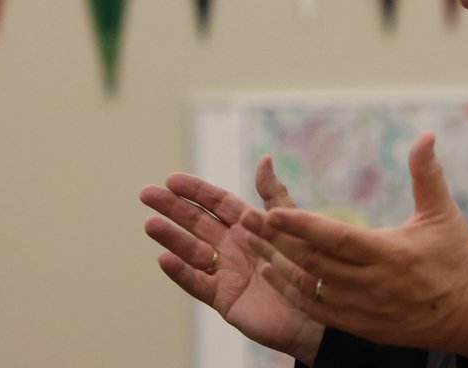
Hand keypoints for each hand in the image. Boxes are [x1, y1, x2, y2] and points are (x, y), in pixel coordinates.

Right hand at [140, 158, 324, 363]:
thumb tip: (265, 158)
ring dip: (171, 237)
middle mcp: (233, 246)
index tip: (171, 179)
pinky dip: (181, 272)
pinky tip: (164, 258)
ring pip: (192, 251)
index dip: (195, 191)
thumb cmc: (309, 266)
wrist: (320, 310)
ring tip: (150, 223)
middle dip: (173, 208)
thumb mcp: (291, 224)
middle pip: (197, 223)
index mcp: (249, 225)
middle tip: (147, 194)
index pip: (217, 203)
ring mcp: (226, 272)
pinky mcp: (224, 298)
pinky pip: (198, 283)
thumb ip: (274, 195)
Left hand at [241, 132, 467, 363]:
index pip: (337, 238)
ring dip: (277, 264)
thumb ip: (427, 174)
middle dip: (277, 240)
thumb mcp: (443, 214)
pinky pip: (316, 309)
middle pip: (313, 262)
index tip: (272, 211)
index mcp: (390, 254)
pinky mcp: (359, 325)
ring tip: (252, 241)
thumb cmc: (456, 260)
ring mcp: (363, 308)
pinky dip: (291, 291)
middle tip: (247, 220)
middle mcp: (372, 284)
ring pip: (309, 287)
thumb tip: (425, 135)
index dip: (302, 225)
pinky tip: (272, 273)